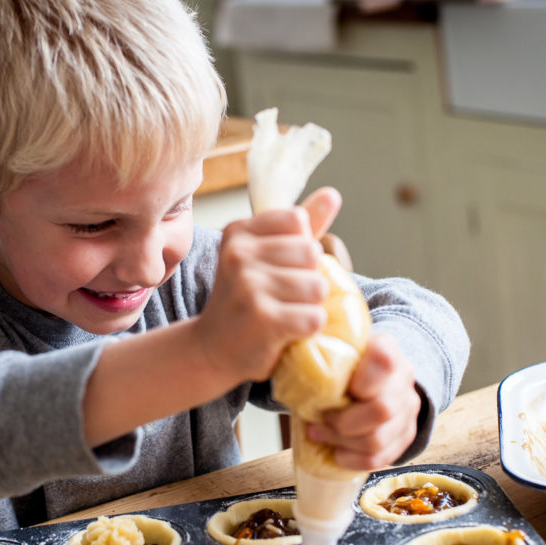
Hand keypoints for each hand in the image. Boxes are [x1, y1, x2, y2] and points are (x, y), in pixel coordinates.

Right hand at [195, 188, 342, 381]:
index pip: (299, 222)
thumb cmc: (245, 300)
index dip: (299, 250)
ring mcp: (248, 286)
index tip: (277, 269)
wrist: (212, 350)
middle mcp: (239, 254)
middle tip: (280, 298)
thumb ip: (299, 227)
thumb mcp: (265, 257)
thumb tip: (332, 194)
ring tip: (284, 315)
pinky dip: (309, 328)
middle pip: (312, 253)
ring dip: (310, 306)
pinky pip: (315, 317)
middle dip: (308, 279)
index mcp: (238, 232)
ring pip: (318, 286)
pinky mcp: (263, 319)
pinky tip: (286, 333)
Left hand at [307, 332, 420, 469]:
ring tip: (320, 434)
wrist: (370, 379)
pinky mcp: (405, 433)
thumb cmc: (342, 365)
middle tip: (319, 420)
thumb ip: (318, 351)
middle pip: (381, 409)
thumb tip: (288, 347)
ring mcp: (408, 408)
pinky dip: (352, 459)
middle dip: (342, 422)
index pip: (384, 360)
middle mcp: (403, 378)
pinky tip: (336, 452)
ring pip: (377, 438)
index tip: (340, 389)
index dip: (362, 380)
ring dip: (341, 442)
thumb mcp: (332, 350)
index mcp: (386, 349)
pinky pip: (379, 458)